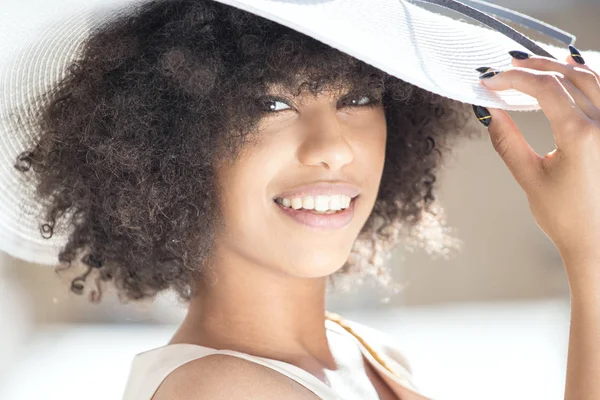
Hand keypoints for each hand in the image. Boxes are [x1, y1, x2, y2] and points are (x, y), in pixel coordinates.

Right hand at [474, 49, 599, 287]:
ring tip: (532, 65)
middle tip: (506, 66)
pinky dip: (583, 77)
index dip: (514, 78)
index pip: (545, 88)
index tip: (490, 80)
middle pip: (568, 74)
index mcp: (581, 135)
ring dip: (559, 67)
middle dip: (534, 66)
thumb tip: (487, 111)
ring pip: (591, 77)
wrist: (597, 241)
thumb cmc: (566, 216)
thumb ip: (506, 140)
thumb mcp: (529, 177)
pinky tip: (569, 73)